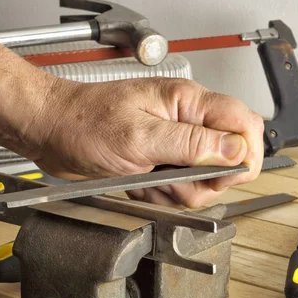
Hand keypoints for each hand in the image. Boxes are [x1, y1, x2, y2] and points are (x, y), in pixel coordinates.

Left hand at [24, 77, 263, 207]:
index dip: (246, 154)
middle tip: (172, 179)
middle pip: (227, 160)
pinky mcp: (158, 162)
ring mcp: (171, 144)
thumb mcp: (139, 136)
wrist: (51, 132)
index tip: (226, 176)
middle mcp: (185, 122)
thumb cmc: (84, 122)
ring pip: (201, 181)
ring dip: (175, 191)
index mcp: (187, 103)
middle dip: (202, 182)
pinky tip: (137, 183)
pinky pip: (176, 188)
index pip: (244, 124)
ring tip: (147, 180)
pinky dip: (158, 194)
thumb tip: (236, 151)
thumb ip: (191, 144)